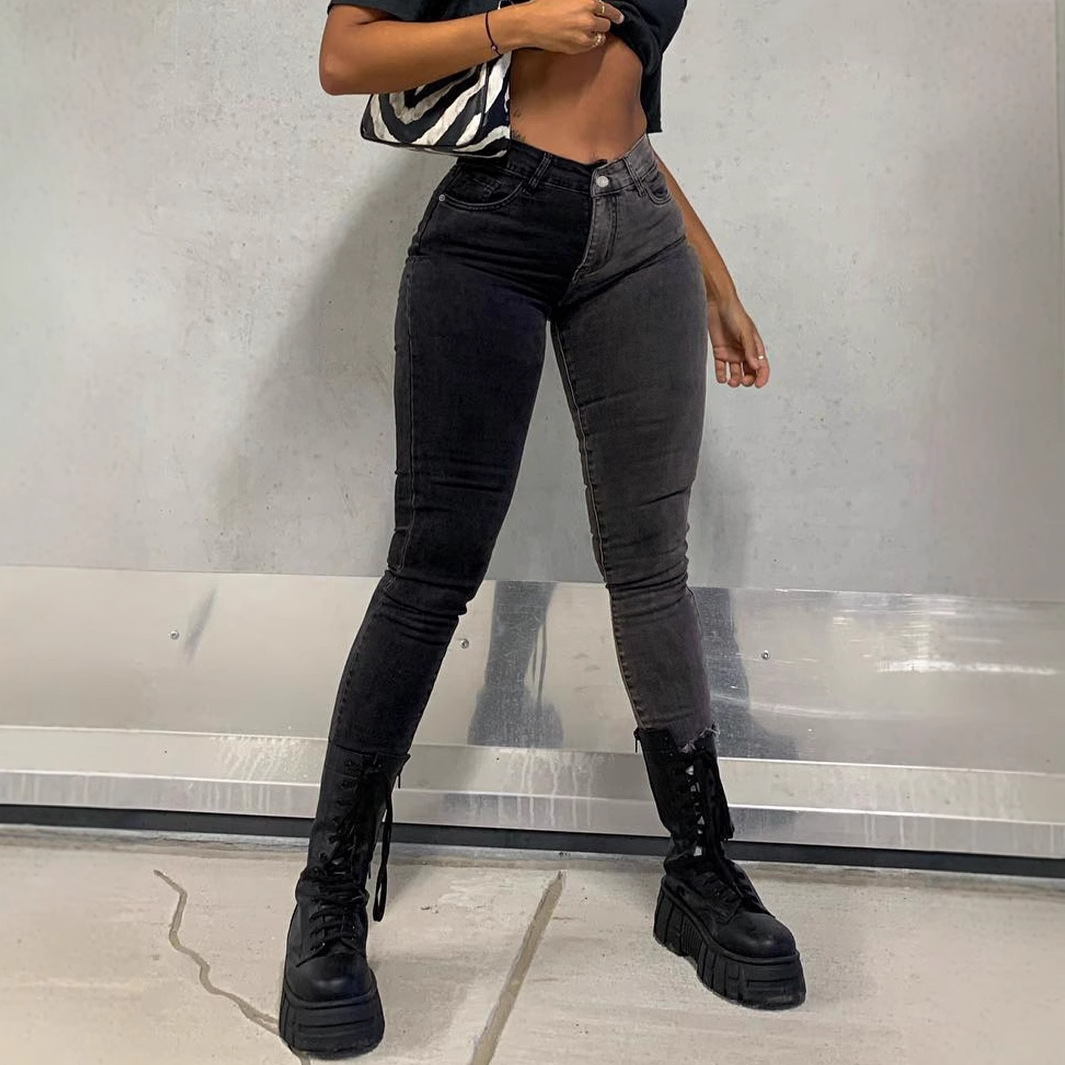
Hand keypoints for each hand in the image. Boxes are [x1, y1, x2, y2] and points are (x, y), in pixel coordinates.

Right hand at [506, 0, 624, 53]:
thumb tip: (594, 5)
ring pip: (600, 38)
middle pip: (606, 25)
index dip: (615, 14)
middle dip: (602, 24)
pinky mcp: (577, 48)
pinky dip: (588, 43)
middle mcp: (589, 20)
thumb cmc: (545, 6)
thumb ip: (584, 2)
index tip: (619, 17)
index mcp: (588, 3)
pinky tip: (579, 38)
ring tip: (586, 31)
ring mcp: (584, 36)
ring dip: (596, 35)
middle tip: (594, 23)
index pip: (609, 10)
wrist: (531, 24)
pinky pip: (590, 47)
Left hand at [707, 295, 769, 388]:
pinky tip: (722, 378)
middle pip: (750, 372)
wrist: (717, 305)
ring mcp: (732, 353)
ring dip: (735, 380)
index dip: (762, 376)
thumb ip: (750, 349)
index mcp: (755, 346)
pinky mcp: (719, 352)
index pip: (762, 365)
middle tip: (743, 381)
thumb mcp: (745, 332)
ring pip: (736, 372)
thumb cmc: (735, 314)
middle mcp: (744, 352)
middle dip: (748, 380)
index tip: (758, 385)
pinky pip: (721, 368)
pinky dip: (721, 375)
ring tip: (731, 381)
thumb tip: (756, 366)